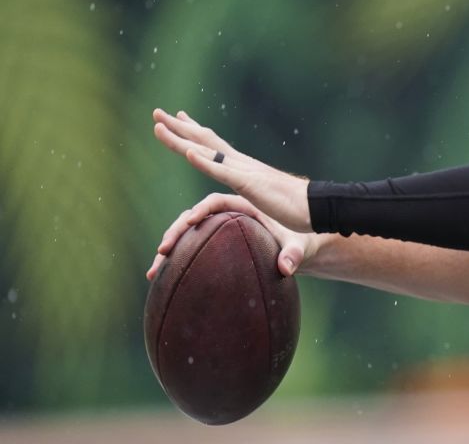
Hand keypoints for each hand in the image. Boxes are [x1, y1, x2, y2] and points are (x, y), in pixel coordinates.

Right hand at [145, 193, 319, 279]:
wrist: (299, 248)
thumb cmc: (300, 242)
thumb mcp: (300, 247)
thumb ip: (294, 254)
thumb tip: (286, 268)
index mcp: (245, 207)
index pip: (217, 202)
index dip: (201, 209)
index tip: (190, 221)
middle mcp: (227, 216)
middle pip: (193, 218)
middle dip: (175, 232)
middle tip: (162, 250)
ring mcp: (218, 232)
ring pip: (186, 236)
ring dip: (168, 252)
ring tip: (153, 272)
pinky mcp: (214, 247)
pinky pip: (189, 252)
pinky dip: (175, 263)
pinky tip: (160, 280)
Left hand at [151, 108, 311, 232]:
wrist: (321, 208)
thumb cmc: (299, 209)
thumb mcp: (267, 202)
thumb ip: (255, 199)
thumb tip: (249, 195)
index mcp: (245, 168)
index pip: (215, 145)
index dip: (195, 131)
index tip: (179, 117)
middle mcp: (242, 164)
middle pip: (205, 141)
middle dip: (179, 127)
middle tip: (156, 112)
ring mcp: (246, 173)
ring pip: (207, 152)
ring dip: (181, 139)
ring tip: (159, 125)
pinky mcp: (252, 186)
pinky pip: (224, 172)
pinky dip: (205, 162)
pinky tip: (189, 152)